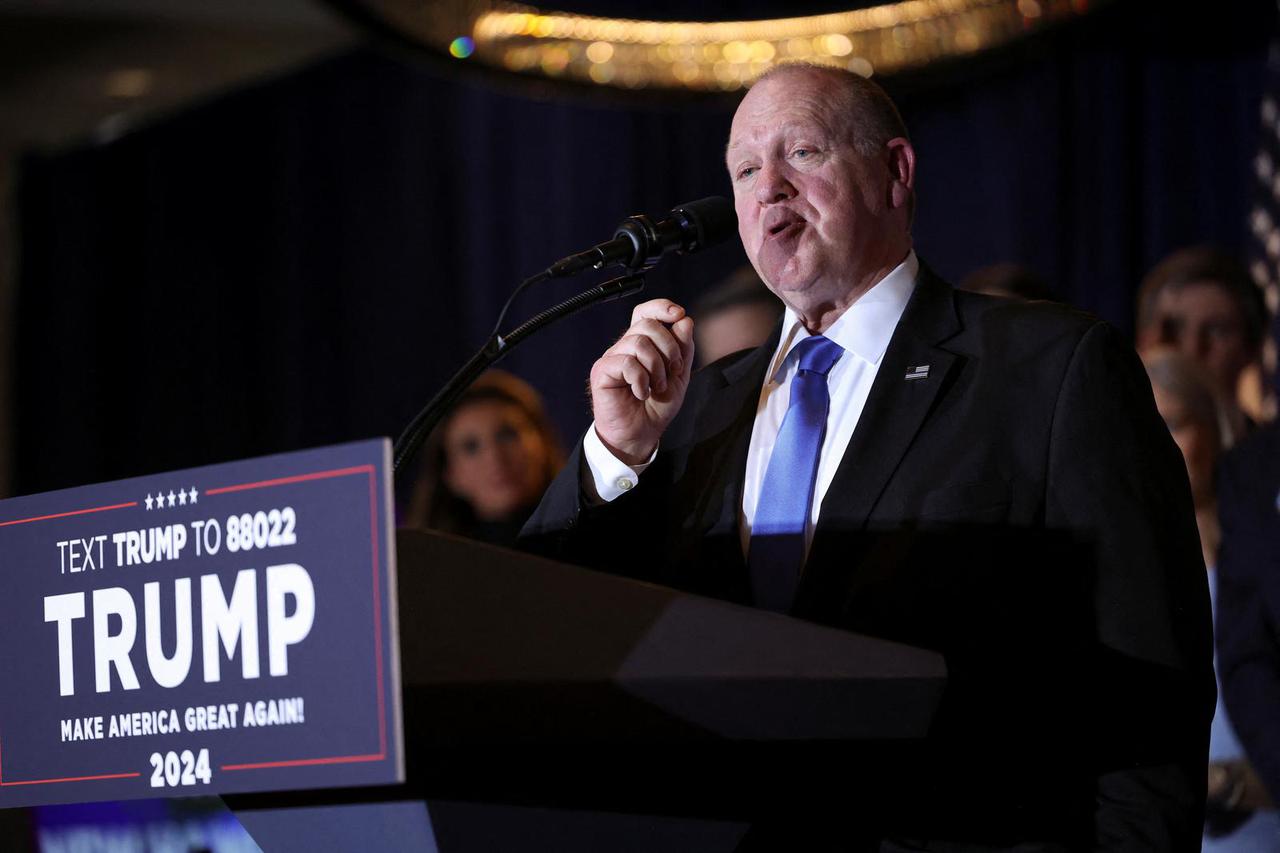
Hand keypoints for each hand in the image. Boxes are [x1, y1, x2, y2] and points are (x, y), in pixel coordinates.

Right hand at [590, 299, 694, 465]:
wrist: (640, 435)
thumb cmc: (656, 407)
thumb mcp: (678, 376)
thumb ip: (683, 349)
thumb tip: (684, 320)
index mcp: (642, 343)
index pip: (646, 312)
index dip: (662, 307)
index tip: (679, 314)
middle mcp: (625, 346)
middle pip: (647, 324)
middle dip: (669, 347)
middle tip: (673, 371)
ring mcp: (612, 358)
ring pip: (638, 343)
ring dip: (656, 367)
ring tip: (656, 387)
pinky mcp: (602, 372)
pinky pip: (626, 363)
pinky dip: (641, 380)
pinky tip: (641, 393)